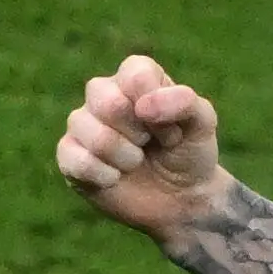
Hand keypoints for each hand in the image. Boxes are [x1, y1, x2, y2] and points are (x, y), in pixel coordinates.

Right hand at [56, 55, 226, 241]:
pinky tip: (117, 177)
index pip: (135, 74)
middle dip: (140, 132)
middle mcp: (103, 95)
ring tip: (137, 161)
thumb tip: (142, 107)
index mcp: (135, 78)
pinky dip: (107, 175)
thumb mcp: (202, 124)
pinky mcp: (69, 156)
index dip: (159, 105)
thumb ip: (185, 102)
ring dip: (126, 156)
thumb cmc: (189, 153)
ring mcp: (82, 125)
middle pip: (107, 100)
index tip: (173, 127)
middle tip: (151, 143)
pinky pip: (76, 160)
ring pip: (90, 130)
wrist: (182, 200)